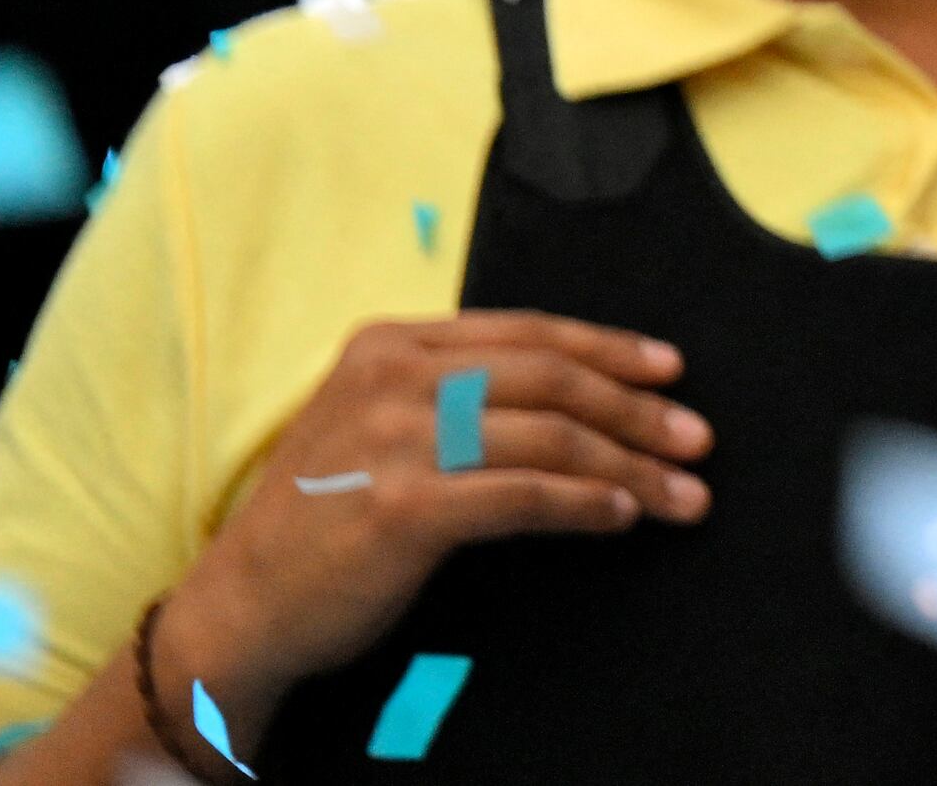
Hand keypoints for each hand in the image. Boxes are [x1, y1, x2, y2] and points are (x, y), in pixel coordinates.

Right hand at [157, 314, 708, 738]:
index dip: (607, 347)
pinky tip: (621, 516)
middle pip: (551, 379)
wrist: (239, 604)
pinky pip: (525, 495)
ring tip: (680, 493)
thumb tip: (575, 393)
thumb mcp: (374, 422)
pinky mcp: (407, 507)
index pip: (527, 332)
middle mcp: (394, 378)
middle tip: (696, 437)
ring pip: (551, 438)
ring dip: (629, 467)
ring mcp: (398, 440)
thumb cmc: (320, 517)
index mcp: (391, 344)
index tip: (669, 369)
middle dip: (636, 408)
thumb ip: (451, 392)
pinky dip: (584, 503)